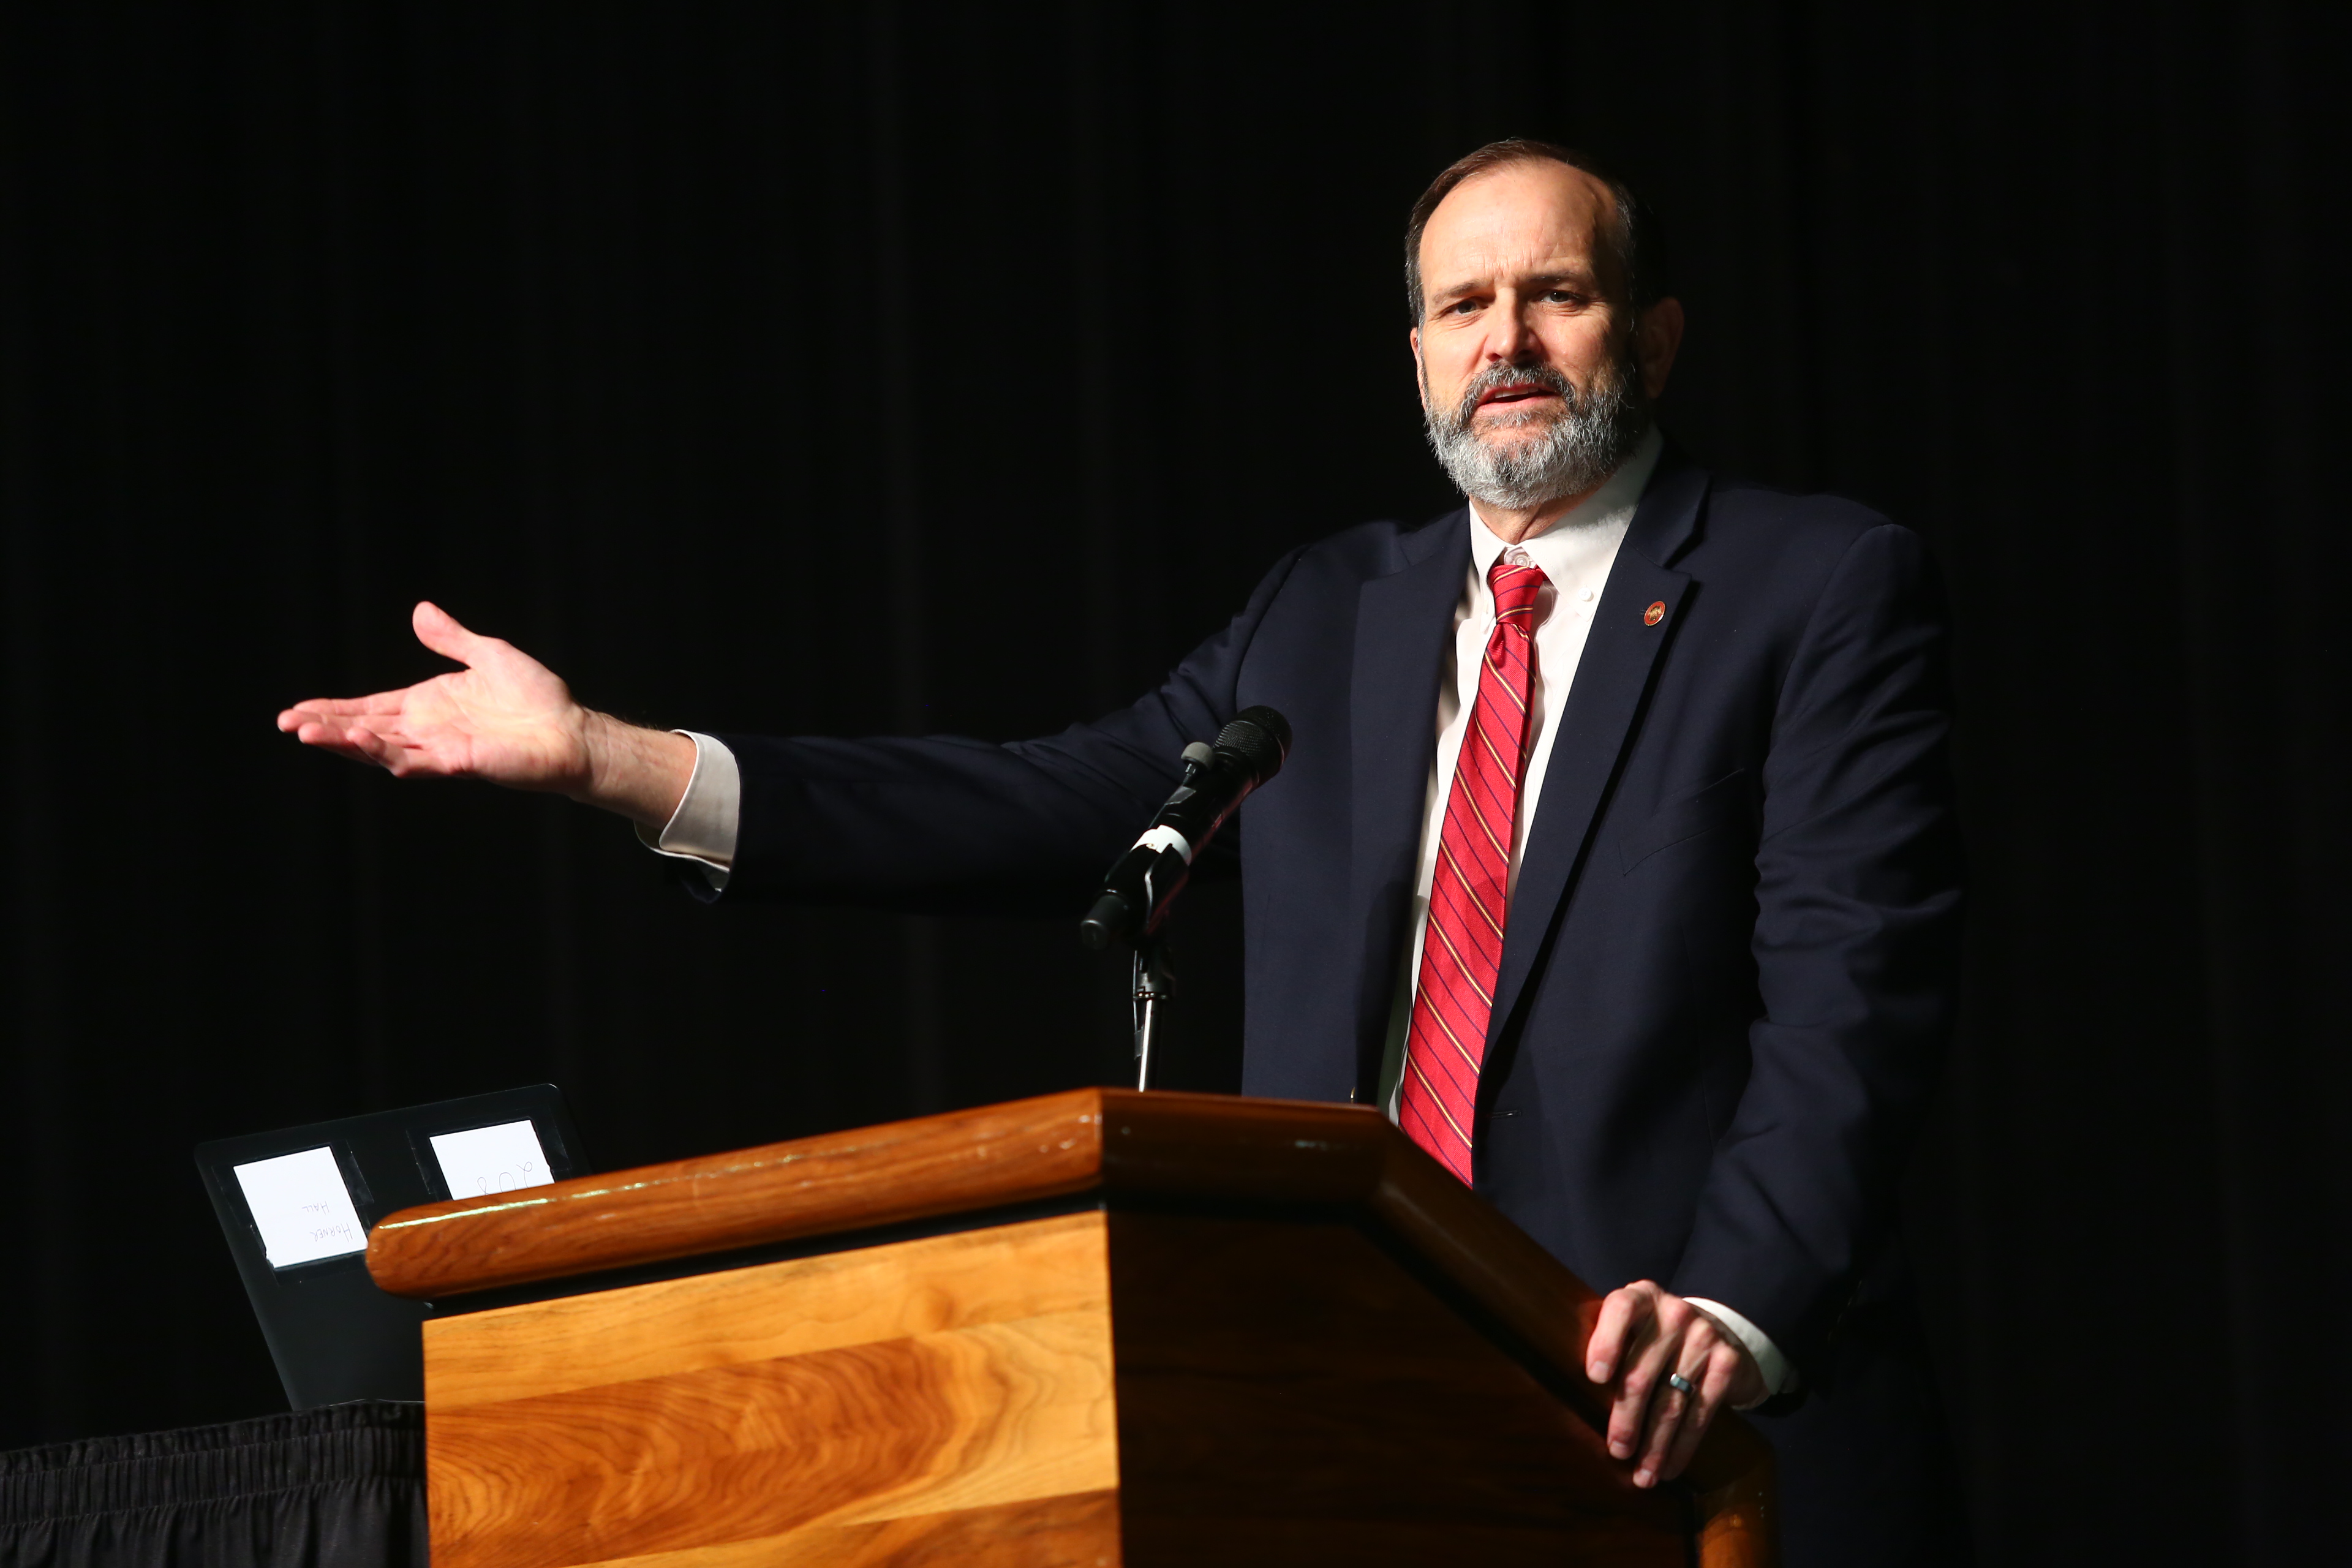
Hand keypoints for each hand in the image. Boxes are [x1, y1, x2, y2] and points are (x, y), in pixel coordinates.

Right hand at [276, 601, 693, 826]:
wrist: (572, 728)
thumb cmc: (536, 697)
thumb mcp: (487, 654)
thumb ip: (451, 638)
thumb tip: (420, 609)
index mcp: (427, 706)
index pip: (368, 707)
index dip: (332, 709)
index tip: (295, 710)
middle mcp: (428, 730)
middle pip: (364, 729)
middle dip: (326, 727)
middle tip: (288, 724)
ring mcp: (441, 749)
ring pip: (382, 748)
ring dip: (346, 741)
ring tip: (310, 733)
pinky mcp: (461, 763)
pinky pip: (419, 760)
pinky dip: (390, 753)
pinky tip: (363, 743)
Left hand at [1584, 1280, 1765, 1488]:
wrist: (1717, 1331)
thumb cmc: (1654, 1336)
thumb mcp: (1632, 1326)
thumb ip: (1606, 1343)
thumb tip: (1566, 1393)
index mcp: (1641, 1297)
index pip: (1621, 1310)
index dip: (1606, 1341)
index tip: (1594, 1377)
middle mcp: (1674, 1312)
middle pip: (1642, 1373)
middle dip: (1626, 1418)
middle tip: (1616, 1451)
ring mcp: (1703, 1336)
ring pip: (1672, 1401)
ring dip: (1655, 1444)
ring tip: (1642, 1474)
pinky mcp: (1726, 1362)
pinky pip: (1701, 1412)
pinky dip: (1683, 1446)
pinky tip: (1670, 1467)